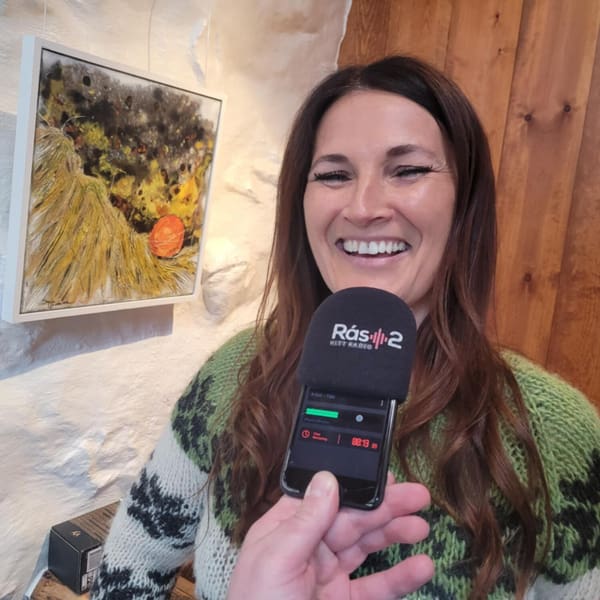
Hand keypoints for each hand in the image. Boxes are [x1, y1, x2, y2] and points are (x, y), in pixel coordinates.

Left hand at [227, 471, 433, 599]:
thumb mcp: (277, 560)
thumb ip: (305, 520)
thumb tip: (327, 477)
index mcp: (286, 530)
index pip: (323, 496)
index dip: (354, 483)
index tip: (384, 475)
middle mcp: (308, 547)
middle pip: (352, 518)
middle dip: (385, 506)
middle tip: (418, 495)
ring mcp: (327, 576)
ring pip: (367, 547)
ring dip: (395, 534)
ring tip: (422, 526)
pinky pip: (376, 586)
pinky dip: (399, 577)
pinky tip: (421, 567)